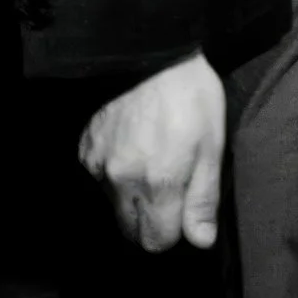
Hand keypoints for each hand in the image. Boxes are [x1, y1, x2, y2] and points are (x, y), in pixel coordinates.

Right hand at [77, 52, 226, 252]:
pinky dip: (115, 175)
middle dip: (152, 221)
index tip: (184, 210)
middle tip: (171, 190)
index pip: (157, 241)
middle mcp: (121, 182)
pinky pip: (99, 181)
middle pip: (131, 231)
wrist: (152, 56)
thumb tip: (200, 242)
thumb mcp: (213, 146)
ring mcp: (98, 167)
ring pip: (113, 207)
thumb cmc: (192, 99)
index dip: (175, 231)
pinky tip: (133, 149)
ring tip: (154, 163)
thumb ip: (203, 198)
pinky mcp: (85, 151)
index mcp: (158, 183)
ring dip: (132, 198)